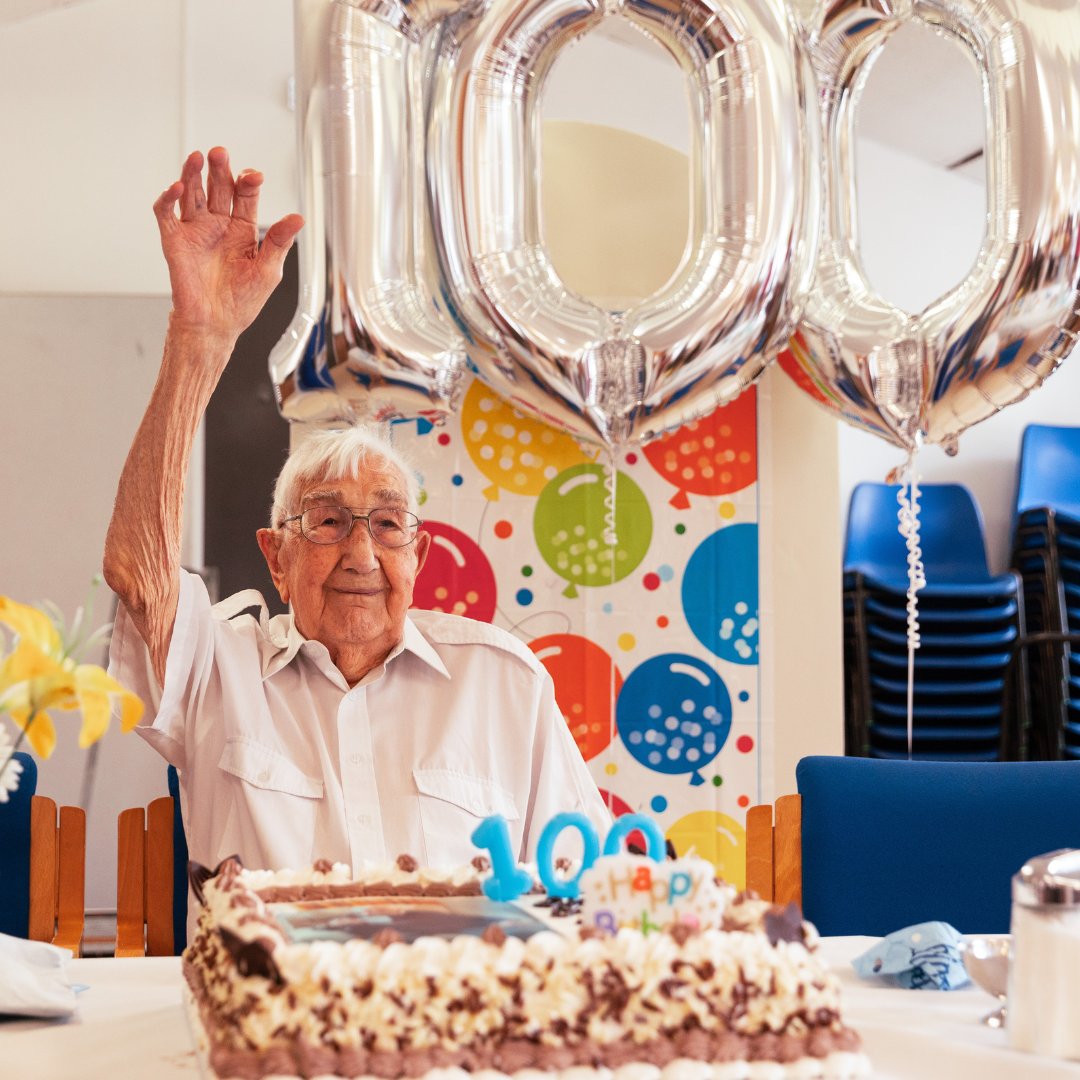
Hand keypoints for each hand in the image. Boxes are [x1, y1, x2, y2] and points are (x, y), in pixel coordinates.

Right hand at [153, 147, 303, 340]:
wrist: (216, 325)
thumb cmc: (243, 301)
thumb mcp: (268, 270)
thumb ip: (279, 242)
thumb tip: (298, 218)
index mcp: (243, 229)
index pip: (245, 196)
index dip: (248, 182)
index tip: (254, 177)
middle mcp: (218, 225)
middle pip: (218, 188)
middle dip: (219, 170)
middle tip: (220, 153)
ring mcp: (195, 230)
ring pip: (192, 193)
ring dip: (192, 174)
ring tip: (198, 157)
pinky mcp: (175, 240)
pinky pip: (167, 213)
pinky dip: (168, 198)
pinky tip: (176, 188)